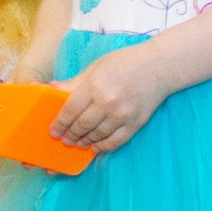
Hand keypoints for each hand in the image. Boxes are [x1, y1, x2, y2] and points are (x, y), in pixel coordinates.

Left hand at [53, 45, 168, 153]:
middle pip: (82, 125)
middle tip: (64, 139)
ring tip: (78, 143)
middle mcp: (107, 103)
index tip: (53, 131)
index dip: (60, 123)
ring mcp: (122, 115)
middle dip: (70, 135)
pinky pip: (116, 141)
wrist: (160, 67)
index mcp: (94, 86)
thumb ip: (75, 82)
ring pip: (97, 135)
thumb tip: (52, 88)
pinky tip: (96, 147)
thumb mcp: (96, 67)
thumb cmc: (125, 62)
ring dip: (85, 141)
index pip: (71, 110)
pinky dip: (104, 146)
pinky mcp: (136, 123)